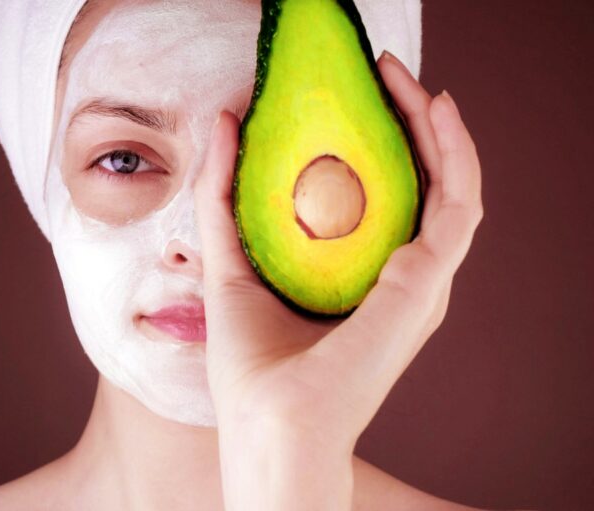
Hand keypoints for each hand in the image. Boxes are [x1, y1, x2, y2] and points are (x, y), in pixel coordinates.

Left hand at [194, 49, 482, 509]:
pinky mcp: (424, 288)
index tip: (358, 93)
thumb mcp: (230, 264)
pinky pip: (456, 208)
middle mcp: (401, 280)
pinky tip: (432, 114)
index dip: (381, 139)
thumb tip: (223, 122)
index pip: (388, 196)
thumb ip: (223, 197)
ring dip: (437, 128)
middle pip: (423, 185)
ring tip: (406, 80)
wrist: (270, 432)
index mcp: (364, 280)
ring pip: (452, 187)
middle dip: (411, 121)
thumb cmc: (254, 368)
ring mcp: (420, 285)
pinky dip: (453, 157)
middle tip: (385, 72)